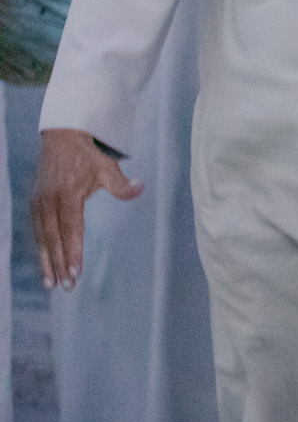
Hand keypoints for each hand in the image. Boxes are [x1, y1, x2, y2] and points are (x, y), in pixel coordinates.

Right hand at [32, 128, 141, 288]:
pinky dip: (40, 248)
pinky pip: (36, 230)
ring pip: (41, 237)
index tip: (75, 272)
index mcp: (67, 195)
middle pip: (53, 239)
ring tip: (50, 283)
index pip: (71, 229)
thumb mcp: (107, 165)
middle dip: (59, 264)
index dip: (73, 252)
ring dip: (46, 260)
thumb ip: (121, 184)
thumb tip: (140, 188)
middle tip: (65, 286)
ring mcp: (38, 202)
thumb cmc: (88, 152)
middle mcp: (49, 202)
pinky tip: (44, 262)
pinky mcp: (34, 202)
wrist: (62, 134)